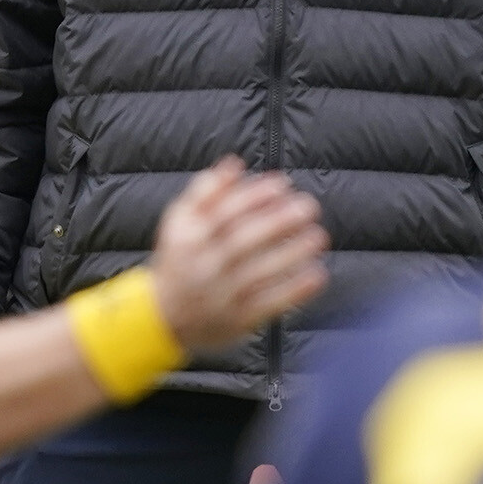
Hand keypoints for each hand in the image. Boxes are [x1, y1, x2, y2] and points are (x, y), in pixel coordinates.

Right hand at [147, 157, 327, 351]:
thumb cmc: (181, 259)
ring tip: (318, 236)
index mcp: (189, 237)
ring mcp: (220, 295)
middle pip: (244, 240)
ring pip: (260, 272)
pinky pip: (269, 304)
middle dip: (278, 221)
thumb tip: (235, 163)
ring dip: (292, 253)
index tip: (283, 184)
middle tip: (309, 206)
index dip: (255, 195)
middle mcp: (203, 265)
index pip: (224, 212)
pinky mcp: (237, 320)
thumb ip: (205, 191)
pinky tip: (317, 274)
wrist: (163, 316)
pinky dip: (294, 290)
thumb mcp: (180, 222)